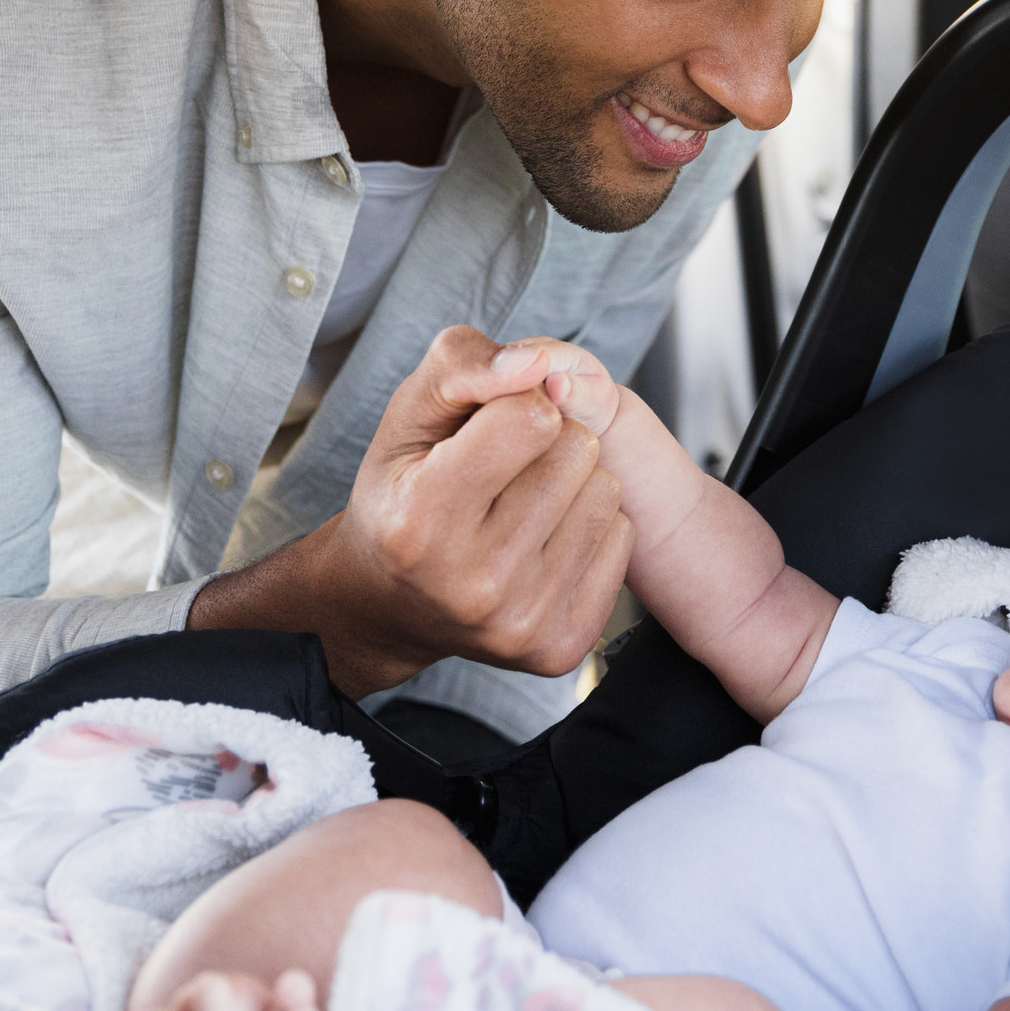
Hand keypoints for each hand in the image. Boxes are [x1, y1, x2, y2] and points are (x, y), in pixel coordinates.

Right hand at [190, 326, 631, 694]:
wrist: (387, 605)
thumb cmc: (400, 494)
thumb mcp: (407, 416)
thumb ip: (464, 363)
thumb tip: (541, 362)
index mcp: (423, 519)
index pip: (531, 416)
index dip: (516, 403)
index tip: (487, 426)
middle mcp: (473, 582)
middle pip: (578, 449)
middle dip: (547, 440)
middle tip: (501, 470)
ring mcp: (519, 623)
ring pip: (606, 491)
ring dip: (572, 481)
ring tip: (520, 503)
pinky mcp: (558, 647)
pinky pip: (621, 539)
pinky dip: (589, 527)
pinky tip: (540, 542)